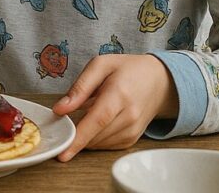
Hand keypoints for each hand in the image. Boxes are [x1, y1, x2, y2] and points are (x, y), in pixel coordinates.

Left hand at [52, 54, 178, 160]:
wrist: (159, 80)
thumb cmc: (127, 69)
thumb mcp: (100, 65)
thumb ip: (79, 87)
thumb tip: (60, 109)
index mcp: (119, 94)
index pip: (98, 120)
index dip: (79, 138)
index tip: (63, 153)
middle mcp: (130, 115)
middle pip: (97, 135)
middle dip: (75, 136)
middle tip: (63, 126)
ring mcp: (134, 129)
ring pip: (101, 143)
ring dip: (85, 137)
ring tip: (82, 117)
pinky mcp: (134, 138)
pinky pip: (109, 145)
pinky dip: (96, 139)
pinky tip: (94, 125)